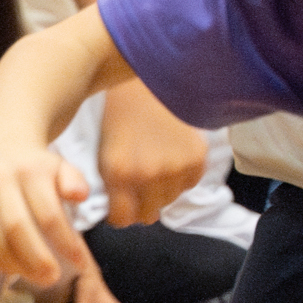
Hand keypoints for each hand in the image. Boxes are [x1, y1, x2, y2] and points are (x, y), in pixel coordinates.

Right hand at [0, 143, 90, 288]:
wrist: (2, 151)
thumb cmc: (39, 169)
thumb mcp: (63, 168)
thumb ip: (75, 182)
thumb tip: (79, 196)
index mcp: (29, 171)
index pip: (48, 214)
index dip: (65, 243)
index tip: (80, 263)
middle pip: (16, 229)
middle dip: (37, 259)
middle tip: (53, 277)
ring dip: (19, 267)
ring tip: (39, 277)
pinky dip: (0, 264)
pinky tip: (18, 269)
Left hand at [97, 79, 207, 225]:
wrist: (151, 83)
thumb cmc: (121, 119)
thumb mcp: (104, 154)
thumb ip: (112, 188)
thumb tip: (125, 217)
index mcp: (119, 173)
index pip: (122, 220)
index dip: (119, 215)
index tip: (119, 207)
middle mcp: (149, 175)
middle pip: (147, 216)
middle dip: (139, 205)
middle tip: (137, 187)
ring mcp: (176, 168)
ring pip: (169, 201)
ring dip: (160, 191)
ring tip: (154, 164)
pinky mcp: (197, 159)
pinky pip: (189, 185)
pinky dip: (180, 177)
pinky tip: (171, 156)